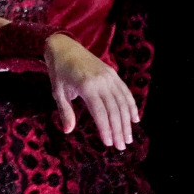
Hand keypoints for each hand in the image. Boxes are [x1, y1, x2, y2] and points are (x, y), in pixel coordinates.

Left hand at [44, 33, 138, 149]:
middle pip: (114, 110)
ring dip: (127, 121)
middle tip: (121, 146)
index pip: (100, 112)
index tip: (109, 143)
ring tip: (128, 138)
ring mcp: (109, 76)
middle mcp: (101, 81)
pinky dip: (131, 106)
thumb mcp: (57, 91)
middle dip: (119, 130)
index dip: (106, 129)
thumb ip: (65, 111)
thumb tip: (68, 131)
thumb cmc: (59, 71)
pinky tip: (135, 119)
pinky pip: (125, 92)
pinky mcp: (113, 73)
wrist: (64, 46)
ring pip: (122, 102)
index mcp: (86, 86)